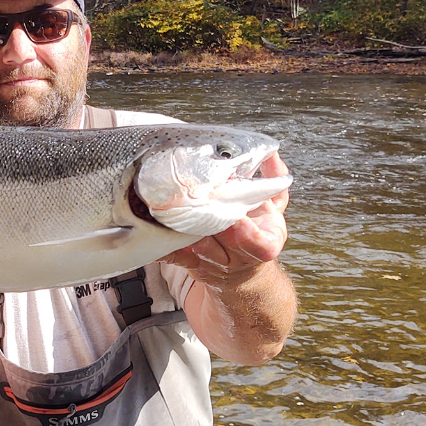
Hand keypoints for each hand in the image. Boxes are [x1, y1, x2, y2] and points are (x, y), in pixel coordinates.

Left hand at [165, 151, 289, 282]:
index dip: (247, 231)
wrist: (243, 272)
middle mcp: (239, 256)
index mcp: (265, 243)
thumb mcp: (273, 209)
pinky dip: (163, 246)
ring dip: (184, 228)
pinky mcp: (193, 264)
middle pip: (223, 240)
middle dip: (210, 220)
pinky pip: (175, 256)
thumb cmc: (258, 232)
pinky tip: (151, 235)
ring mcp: (215, 263)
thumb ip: (274, 181)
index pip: (259, 242)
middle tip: (196, 199)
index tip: (237, 217)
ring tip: (171, 209)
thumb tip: (271, 153)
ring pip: (198, 245)